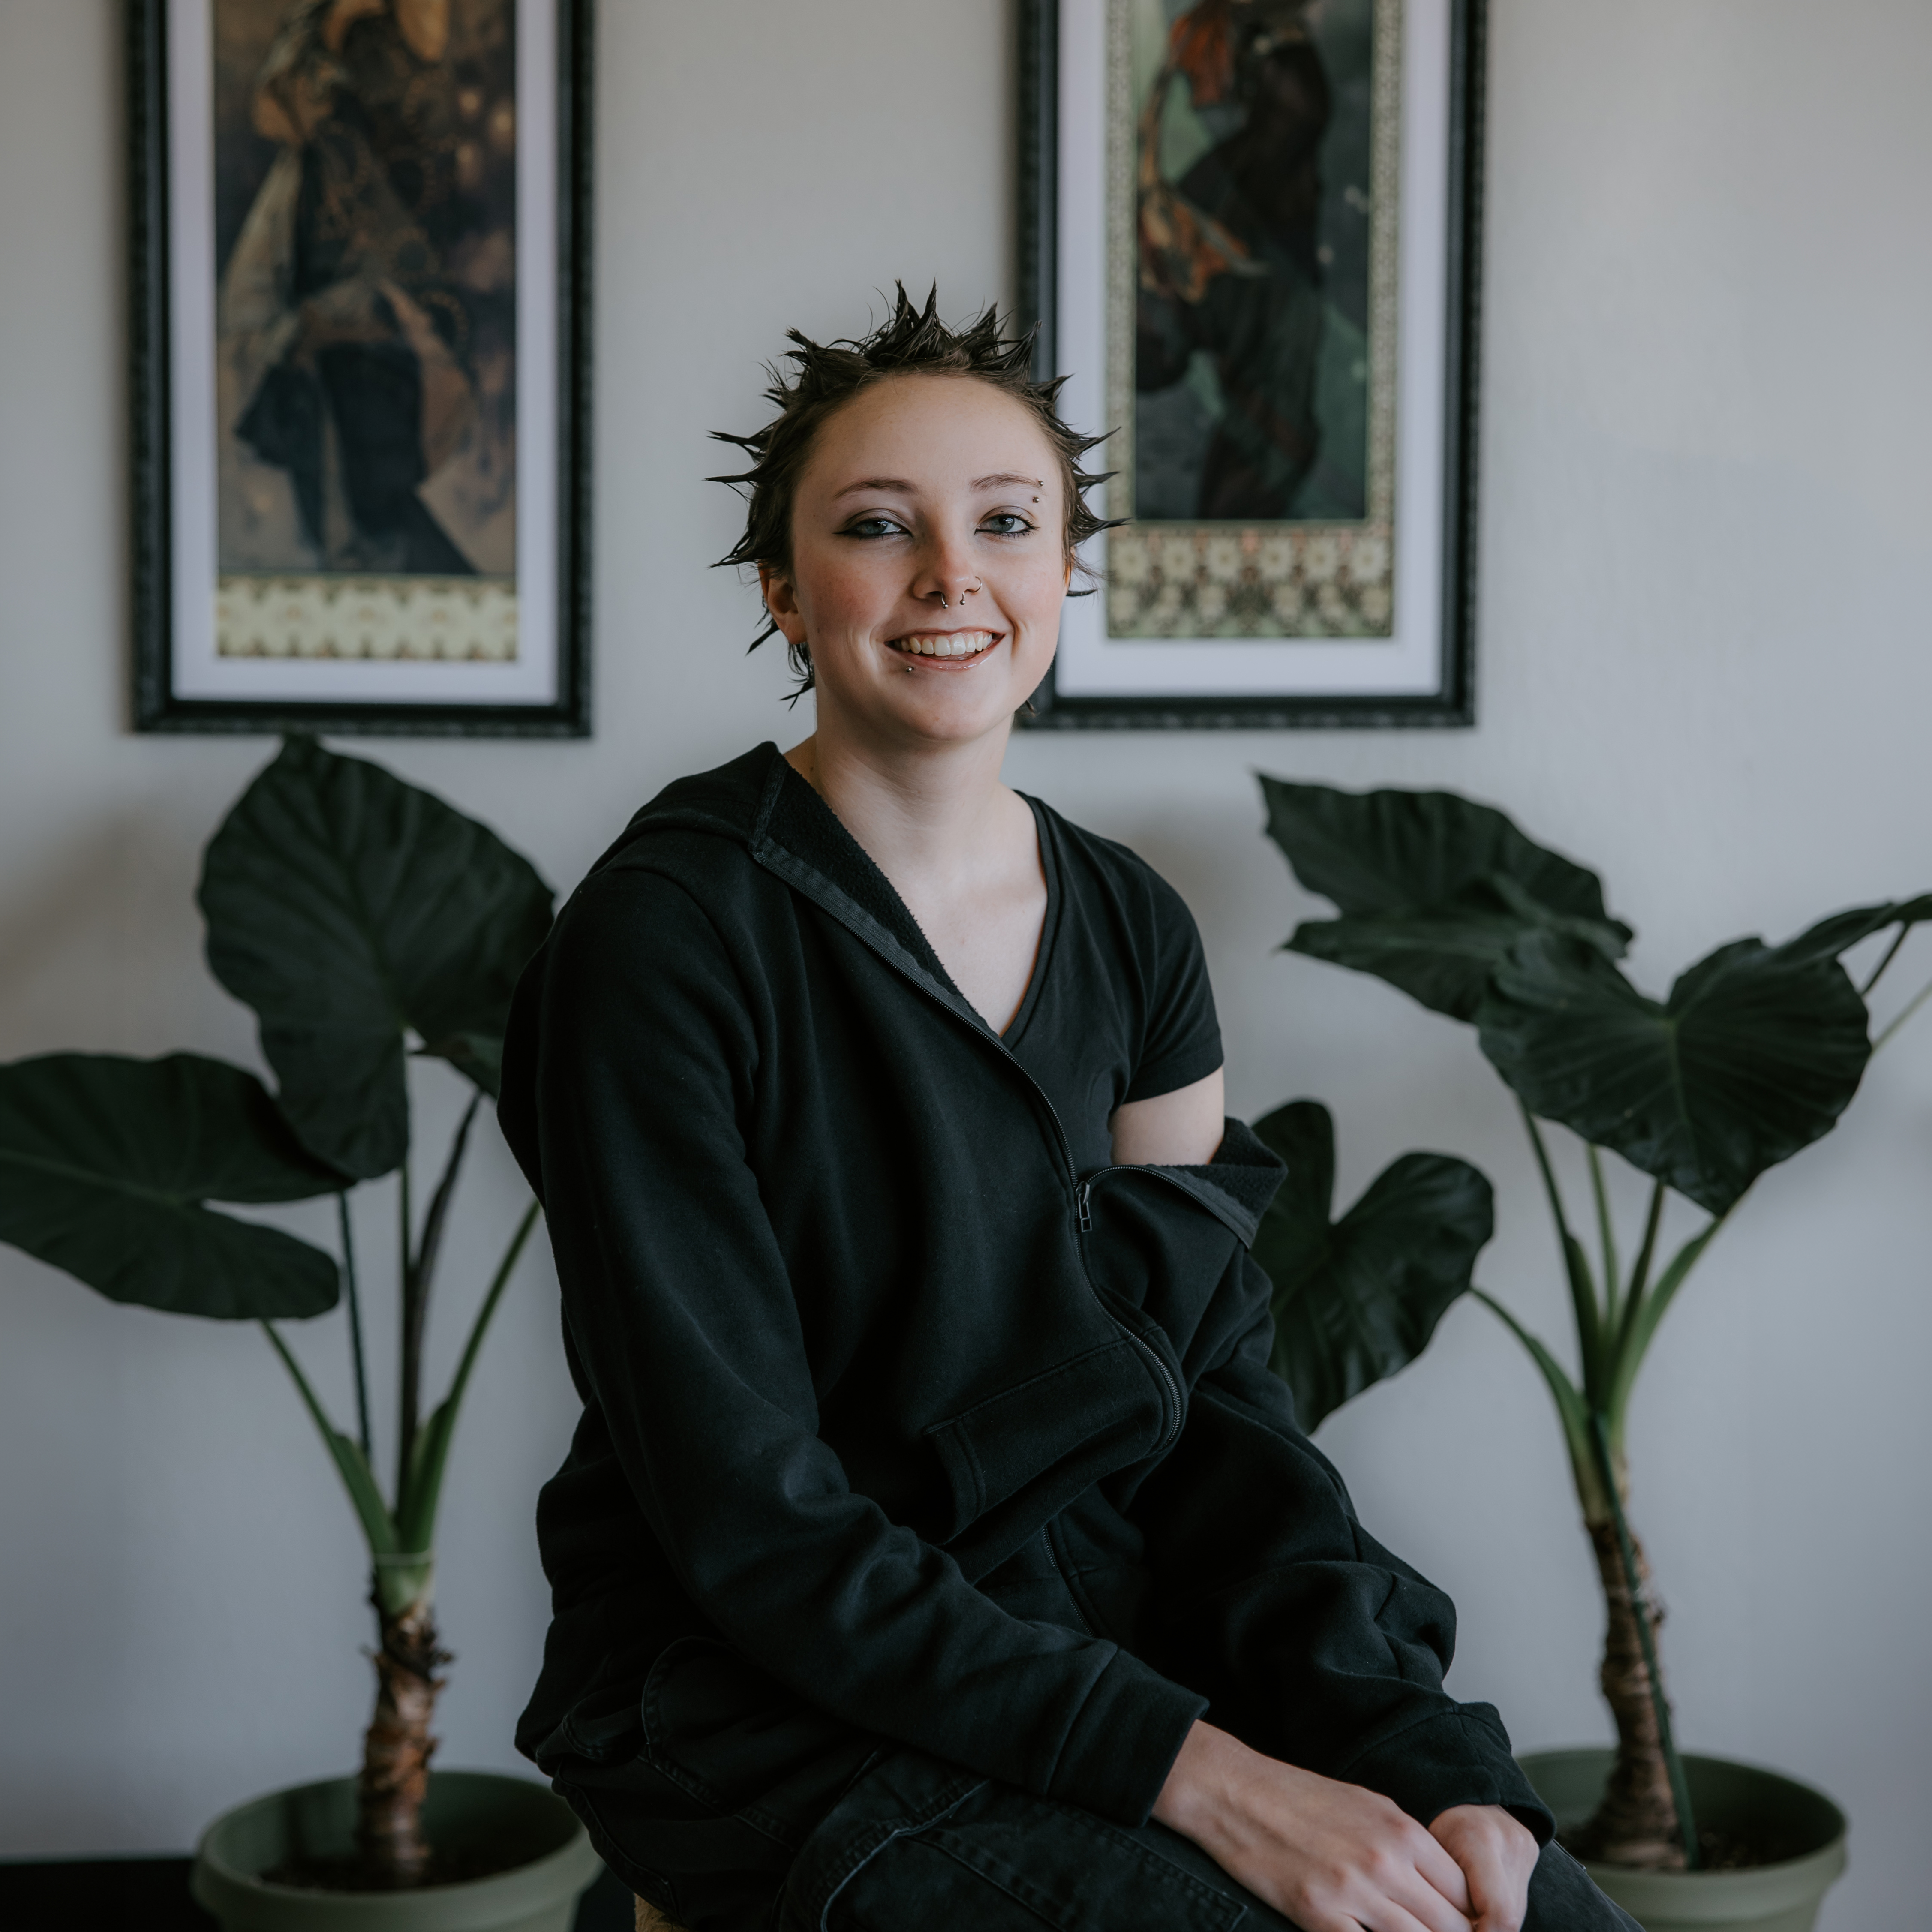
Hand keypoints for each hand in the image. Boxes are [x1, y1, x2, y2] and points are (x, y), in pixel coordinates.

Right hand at [1153, 1721, 1474, 1931]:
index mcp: (1402, 1831)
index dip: (1467, 1917)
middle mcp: (1385, 1862)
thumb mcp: (1368, 1806)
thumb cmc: (1302, 1797)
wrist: (1237, 1791)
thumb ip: (1409, 1845)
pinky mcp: (1318, 1915)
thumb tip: (1444, 1886)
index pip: (1463, 1892)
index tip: (1461, 1925)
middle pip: (1448, 1925)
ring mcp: (1352, 1891)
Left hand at [1429, 1806, 1538, 1931]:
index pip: (1499, 1914)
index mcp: (1479, 1840)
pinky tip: (1477, 1905)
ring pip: (1516, 1909)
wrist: (1453, 1785)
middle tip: (1457, 1927)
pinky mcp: (1530, 1846)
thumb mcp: (1425, 1855)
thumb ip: (1442, 1894)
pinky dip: (1498, 1907)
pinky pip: (1517, 1893)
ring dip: (1492, 1920)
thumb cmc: (1427, 1822)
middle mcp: (1509, 1840)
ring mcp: (1524, 1843)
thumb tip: (1445, 1928)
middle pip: (1510, 1915)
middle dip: (1486, 1929)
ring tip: (1464, 1917)